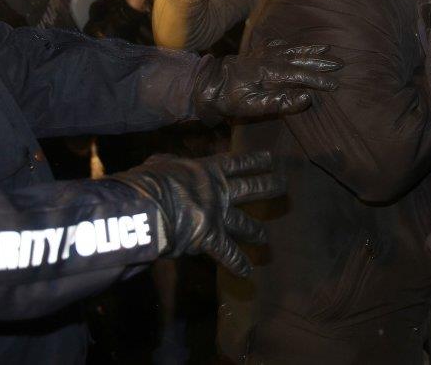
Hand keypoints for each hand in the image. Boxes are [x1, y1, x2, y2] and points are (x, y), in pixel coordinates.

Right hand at [111, 151, 282, 275]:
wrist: (145, 206)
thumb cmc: (148, 182)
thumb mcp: (159, 164)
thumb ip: (169, 163)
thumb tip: (167, 160)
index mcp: (206, 170)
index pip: (236, 162)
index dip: (254, 160)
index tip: (270, 158)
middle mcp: (218, 191)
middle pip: (251, 187)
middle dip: (269, 186)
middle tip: (284, 185)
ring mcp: (218, 215)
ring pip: (244, 223)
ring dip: (256, 231)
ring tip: (265, 239)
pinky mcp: (211, 238)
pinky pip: (228, 253)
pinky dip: (237, 263)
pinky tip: (248, 272)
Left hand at [192, 43, 339, 123]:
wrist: (207, 84)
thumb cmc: (230, 99)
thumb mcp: (254, 107)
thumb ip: (281, 102)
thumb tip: (307, 98)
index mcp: (271, 73)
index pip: (301, 76)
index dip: (319, 80)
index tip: (335, 84)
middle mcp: (269, 59)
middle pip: (301, 59)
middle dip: (321, 62)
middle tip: (340, 63)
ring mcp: (263, 54)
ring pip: (292, 50)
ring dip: (310, 49)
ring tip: (327, 47)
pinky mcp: (256, 53)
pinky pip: (278, 45)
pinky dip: (290, 45)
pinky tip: (295, 45)